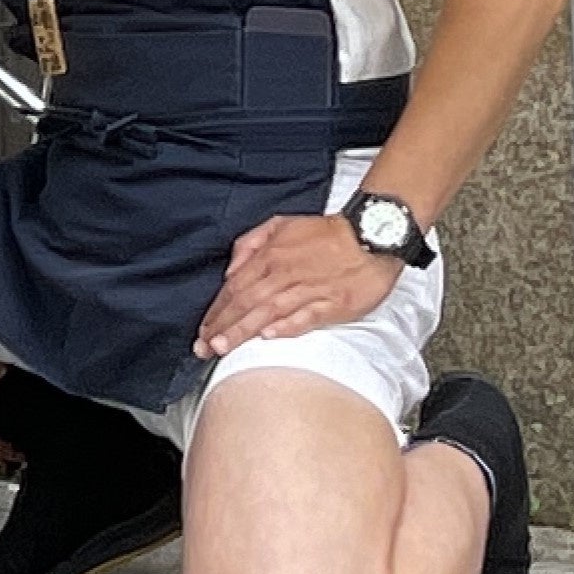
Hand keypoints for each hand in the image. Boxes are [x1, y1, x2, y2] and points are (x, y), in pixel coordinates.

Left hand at [194, 214, 402, 359]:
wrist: (371, 234)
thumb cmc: (324, 233)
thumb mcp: (279, 225)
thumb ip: (249, 244)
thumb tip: (231, 270)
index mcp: (269, 257)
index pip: (234, 288)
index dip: (216, 311)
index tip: (202, 329)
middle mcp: (284, 274)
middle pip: (245, 303)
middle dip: (221, 327)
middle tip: (202, 347)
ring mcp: (309, 290)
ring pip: (268, 312)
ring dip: (243, 331)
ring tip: (222, 347)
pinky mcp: (334, 303)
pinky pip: (306, 317)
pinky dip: (287, 326)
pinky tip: (269, 337)